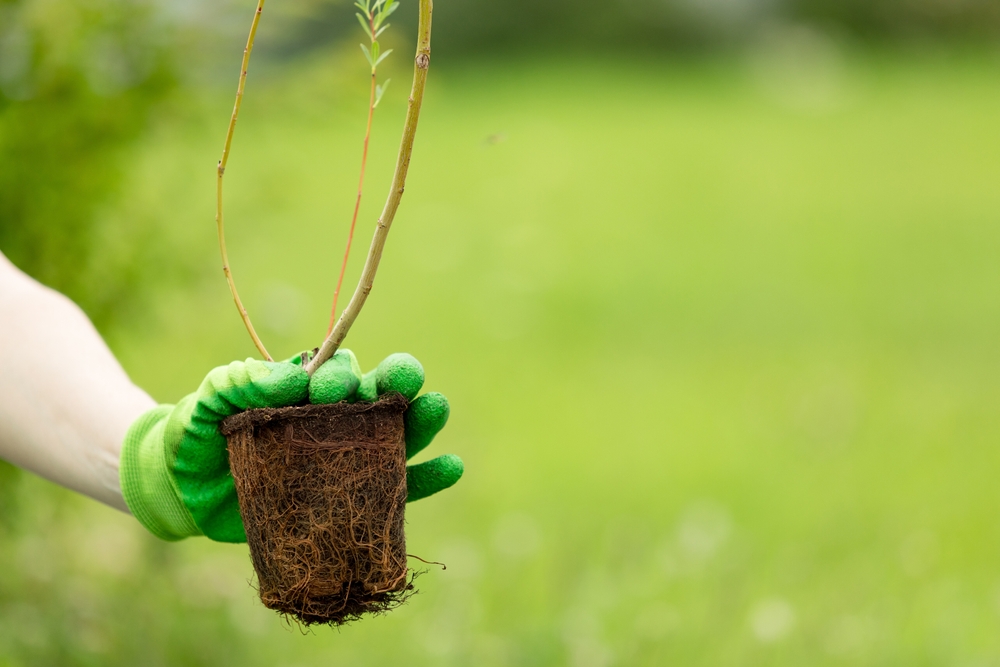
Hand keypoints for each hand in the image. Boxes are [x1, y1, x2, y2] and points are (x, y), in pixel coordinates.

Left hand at [119, 352, 462, 542]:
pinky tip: (451, 467)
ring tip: (438, 410)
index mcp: (307, 388)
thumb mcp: (211, 399)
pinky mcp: (349, 500)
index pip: (338, 372)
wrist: (183, 490)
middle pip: (378, 396)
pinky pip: (396, 490)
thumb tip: (293, 380)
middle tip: (404, 381)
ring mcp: (344, 458)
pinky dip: (425, 478)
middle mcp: (334, 418)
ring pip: (395, 437)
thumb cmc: (199, 432)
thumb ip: (241, 381)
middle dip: (396, 384)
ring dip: (421, 423)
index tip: (328, 389)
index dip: (343, 375)